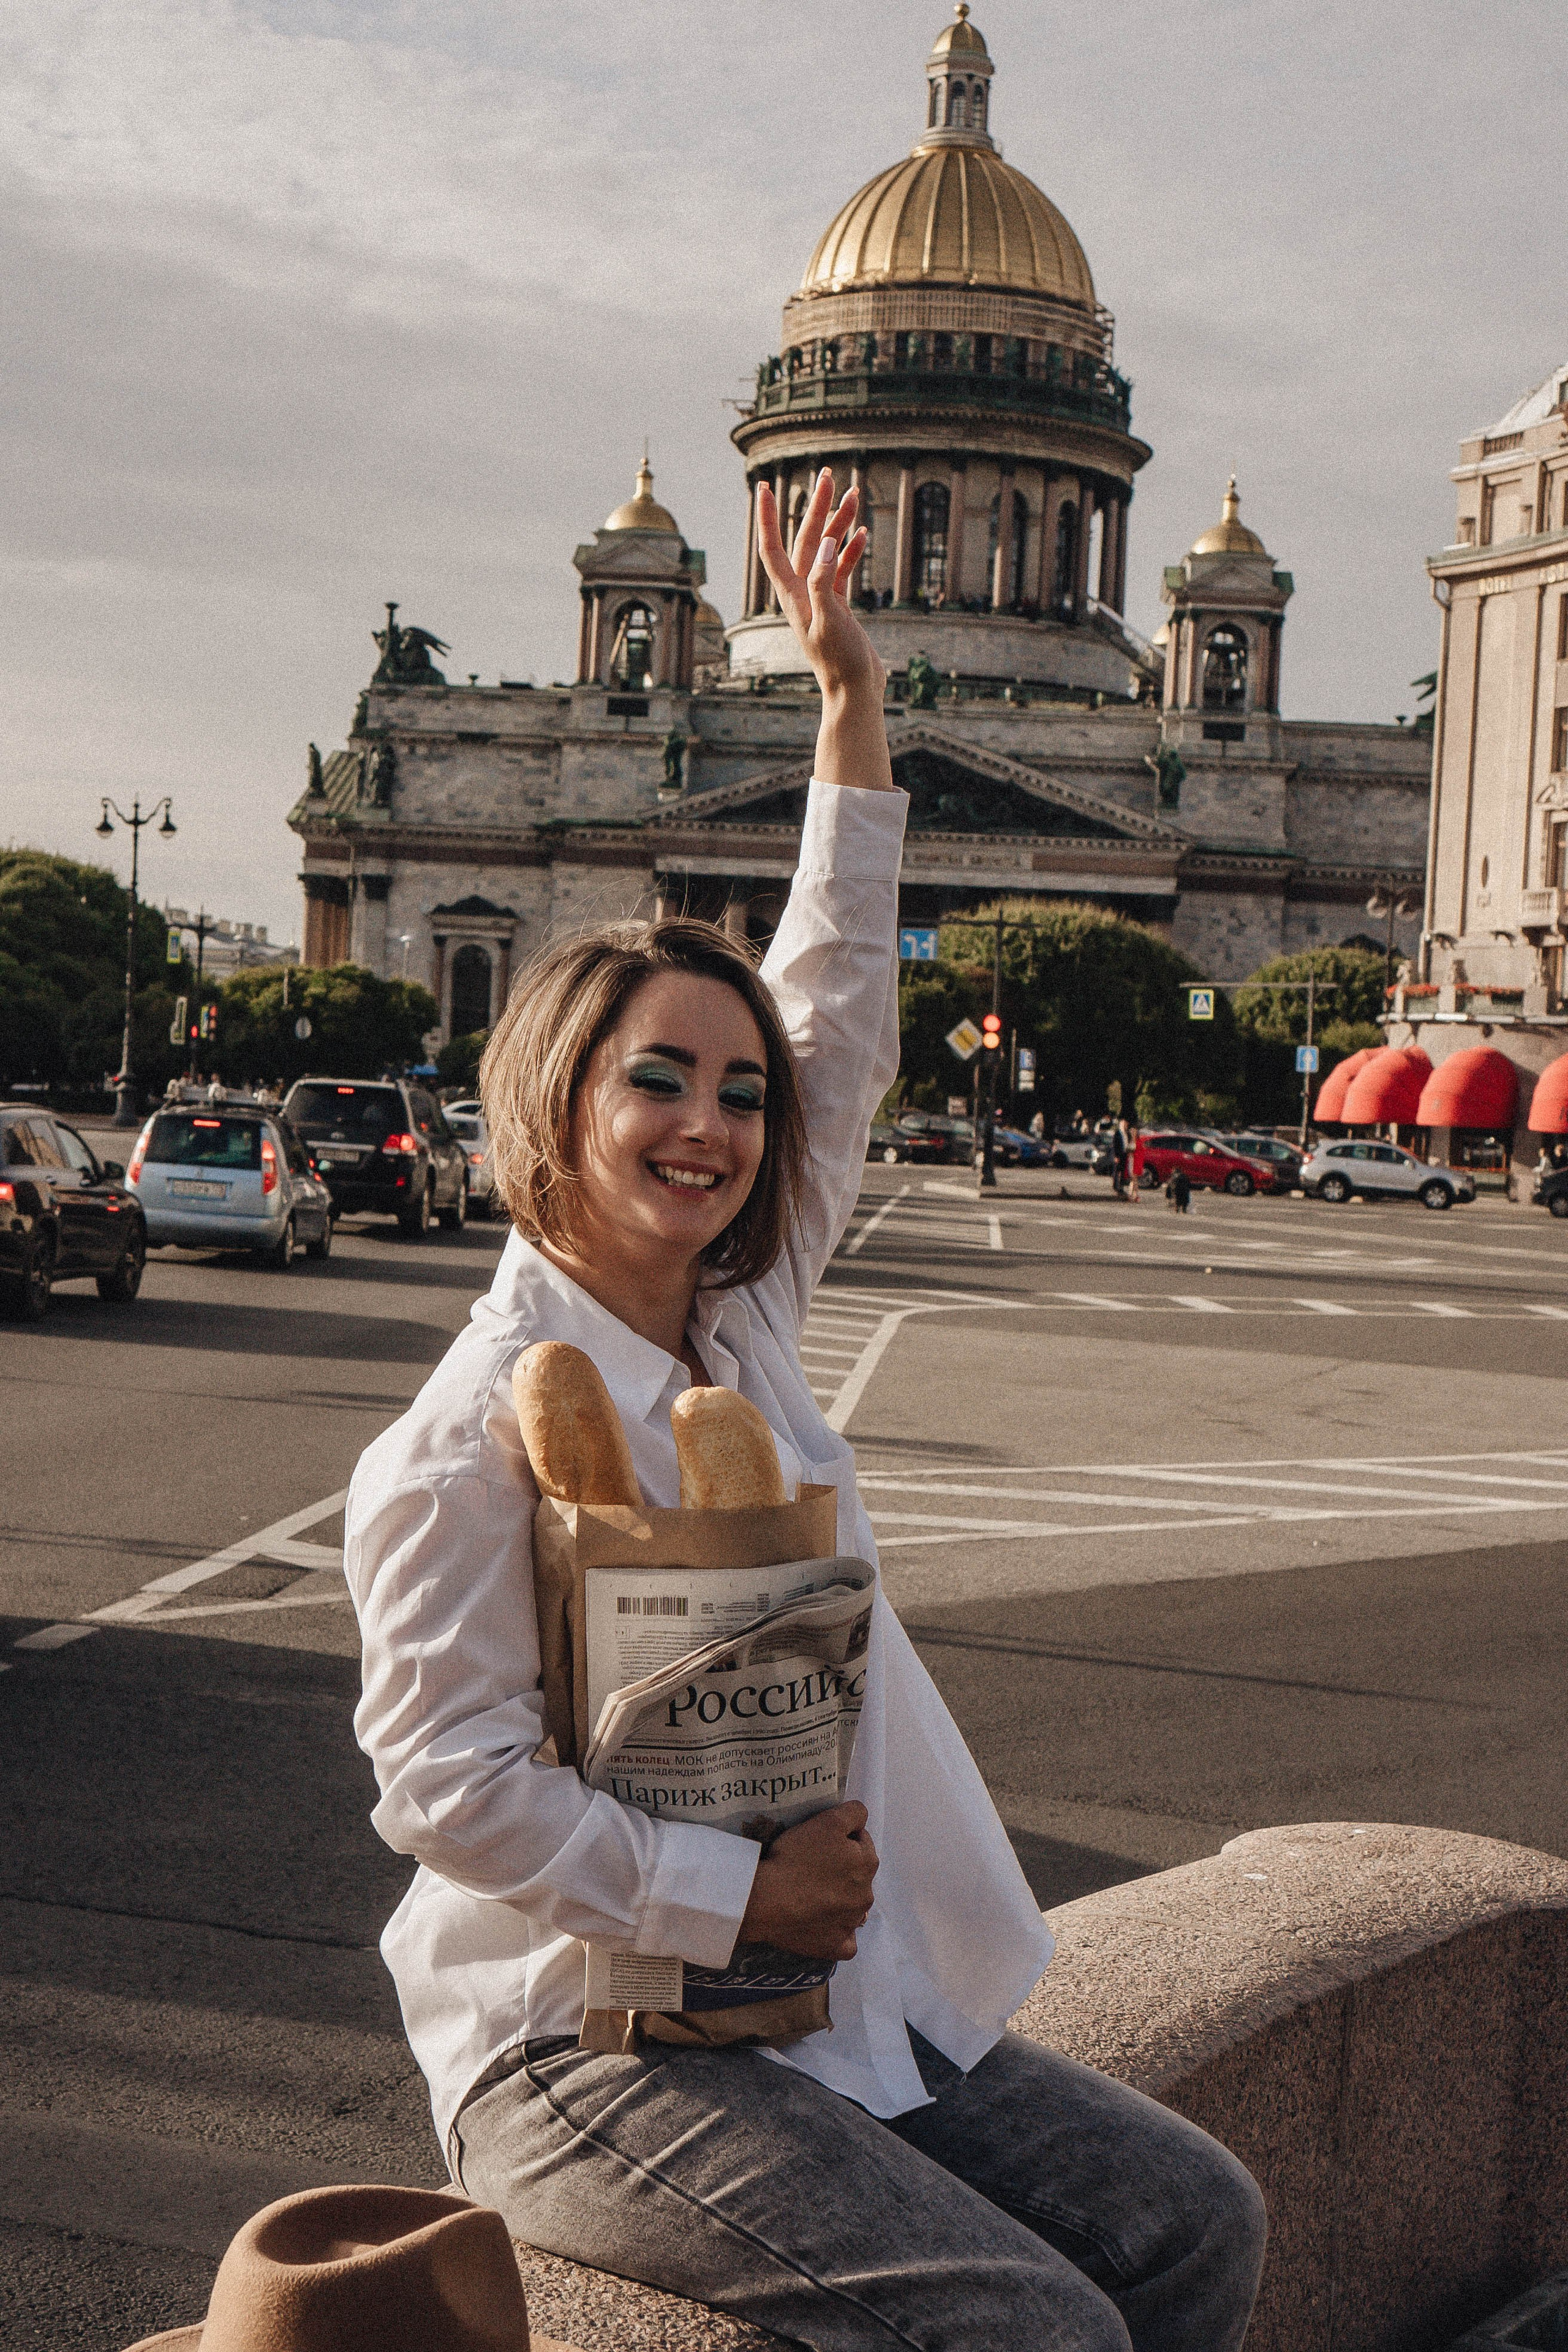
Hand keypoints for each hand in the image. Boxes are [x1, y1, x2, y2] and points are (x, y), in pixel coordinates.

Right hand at [737, 1801, 878, 1960]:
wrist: (766, 1899)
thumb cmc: (796, 1857)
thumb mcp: (827, 1821)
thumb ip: (854, 1813)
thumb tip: (862, 1819)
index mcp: (868, 1863)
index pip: (861, 1841)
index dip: (841, 1838)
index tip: (819, 1842)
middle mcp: (866, 1896)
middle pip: (858, 1875)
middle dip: (843, 1868)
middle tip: (812, 1866)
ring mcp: (851, 1924)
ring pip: (852, 1907)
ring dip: (840, 1899)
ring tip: (812, 1893)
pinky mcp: (835, 1946)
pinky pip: (845, 1942)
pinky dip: (837, 1934)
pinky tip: (823, 1925)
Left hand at [757, 470, 894, 793]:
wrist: (855, 692)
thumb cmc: (840, 663)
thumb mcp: (830, 621)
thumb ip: (823, 582)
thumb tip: (823, 542)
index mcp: (792, 595)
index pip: (772, 548)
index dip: (766, 517)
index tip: (763, 486)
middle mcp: (802, 593)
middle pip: (804, 540)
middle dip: (815, 507)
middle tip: (828, 475)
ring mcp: (820, 599)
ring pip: (825, 551)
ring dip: (838, 524)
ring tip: (855, 495)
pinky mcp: (838, 607)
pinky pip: (841, 570)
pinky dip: (850, 550)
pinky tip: (863, 534)